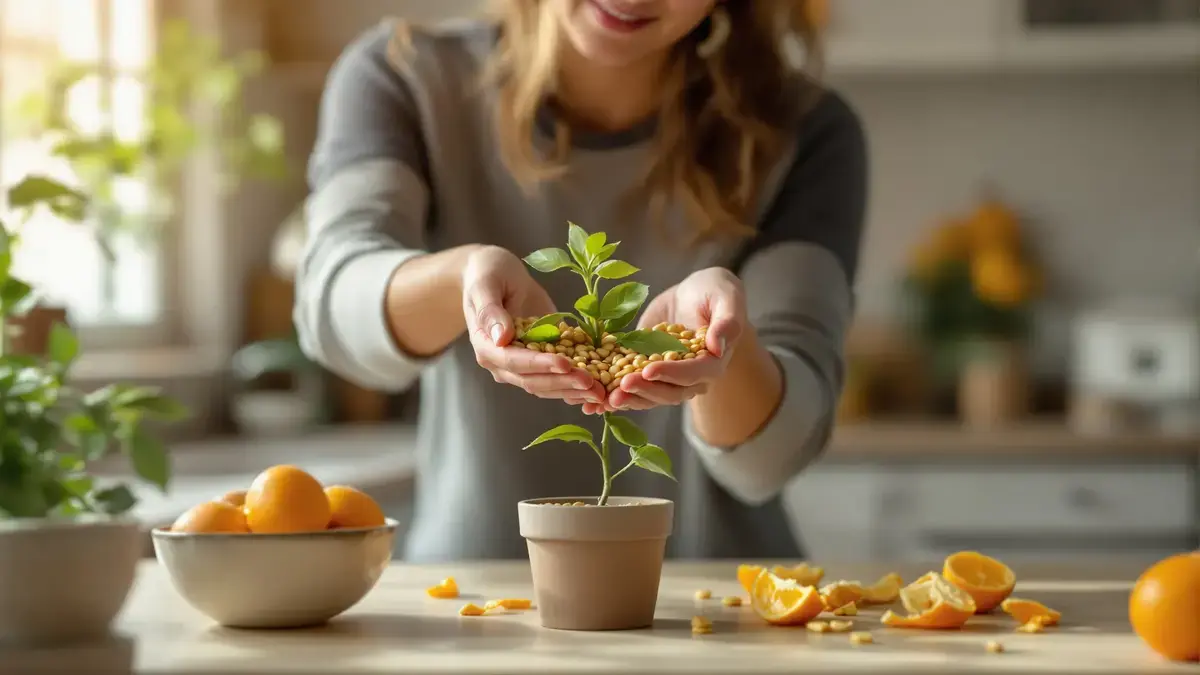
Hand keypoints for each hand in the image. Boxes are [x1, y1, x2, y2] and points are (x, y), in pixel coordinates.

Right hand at [462, 246, 606, 405]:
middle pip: (533, 380)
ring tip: (599, 390)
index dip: (541, 364)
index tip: (565, 364)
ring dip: (573, 389)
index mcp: (486, 347)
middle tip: (591, 383)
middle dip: (563, 382)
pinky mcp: (539, 360)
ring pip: (547, 385)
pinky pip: (557, 378)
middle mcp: (502, 363)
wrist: (496, 272)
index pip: (514, 361)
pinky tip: (597, 387)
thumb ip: (490, 311)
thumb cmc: (488, 273)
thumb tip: (501, 338)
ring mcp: (521, 365)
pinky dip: (575, 385)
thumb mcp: (486, 285)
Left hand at [588, 268, 745, 412]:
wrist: (693, 293)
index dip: (671, 374)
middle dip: (644, 390)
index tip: (649, 370)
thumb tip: (718, 346)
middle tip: (621, 386)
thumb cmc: (714, 291)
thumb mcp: (726, 297)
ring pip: (649, 395)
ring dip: (627, 399)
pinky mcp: (647, 371)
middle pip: (669, 392)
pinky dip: (612, 394)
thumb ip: (728, 322)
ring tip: (604, 398)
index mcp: (712, 363)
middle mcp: (691, 378)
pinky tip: (591, 402)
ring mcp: (667, 377)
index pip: (693, 374)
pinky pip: (631, 387)